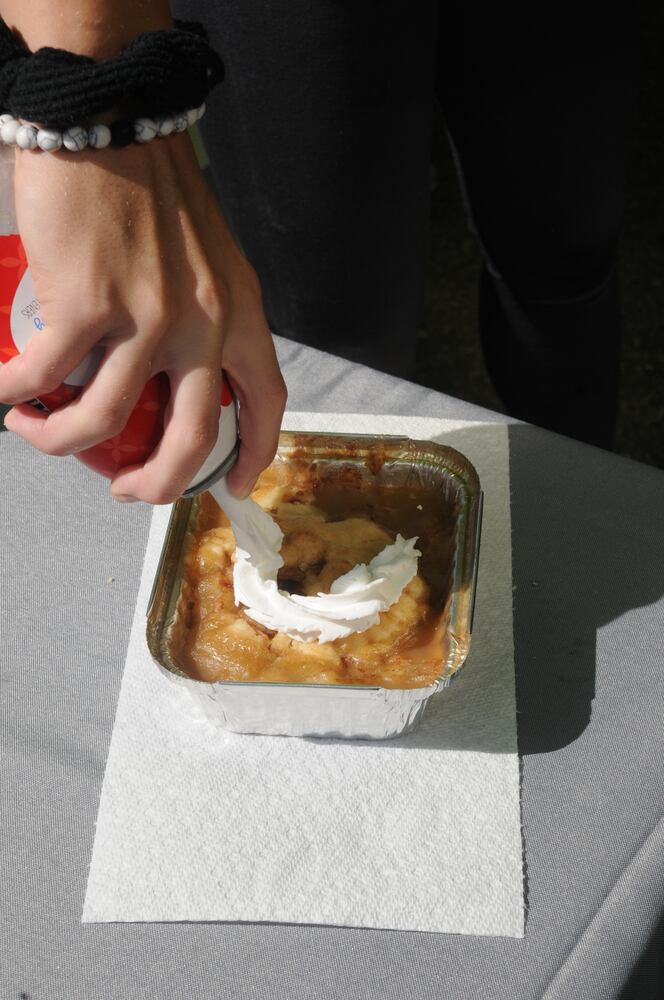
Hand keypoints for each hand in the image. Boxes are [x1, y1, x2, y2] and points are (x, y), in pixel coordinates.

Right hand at [0, 133, 286, 501]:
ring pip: (106, 419)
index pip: (265, 399)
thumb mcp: (207, 257)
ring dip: (62, 440)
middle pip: (192, 437)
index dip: (255, 454)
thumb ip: (204, 313)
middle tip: (125, 490)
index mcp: (240, 310)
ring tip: (37, 429)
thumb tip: (170, 372)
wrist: (111, 119)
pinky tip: (6, 390)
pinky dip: (18, 393)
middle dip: (156, 484)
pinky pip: (46, 375)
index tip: (232, 484)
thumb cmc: (153, 184)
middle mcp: (203, 321)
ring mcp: (147, 315)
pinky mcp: (88, 302)